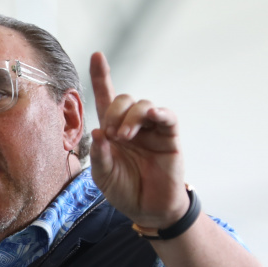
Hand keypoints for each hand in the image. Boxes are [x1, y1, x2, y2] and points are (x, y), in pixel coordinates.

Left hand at [88, 52, 189, 228]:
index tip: (97, 56)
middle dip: (114, 111)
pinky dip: (158, 112)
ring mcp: (152, 129)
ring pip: (143, 104)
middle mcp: (133, 125)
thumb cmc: (125, 191)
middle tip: (111, 135)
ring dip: (130, 116)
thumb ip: (99, 155)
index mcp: (113, 130)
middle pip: (124, 98)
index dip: (102, 76)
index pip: (106, 97)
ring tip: (123, 137)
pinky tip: (150, 115)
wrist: (148, 210)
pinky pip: (166, 116)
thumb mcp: (103, 175)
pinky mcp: (170, 137)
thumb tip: (98, 132)